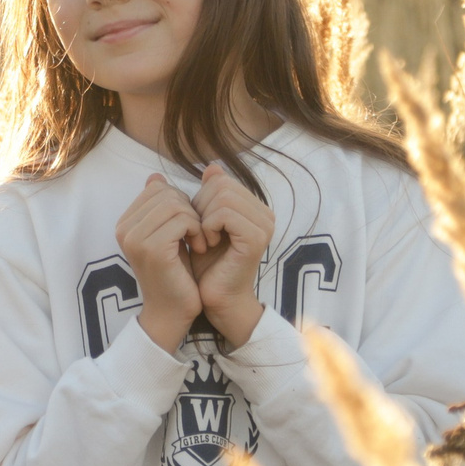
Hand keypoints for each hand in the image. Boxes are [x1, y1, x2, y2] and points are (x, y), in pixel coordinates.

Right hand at [116, 174, 205, 351]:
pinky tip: (198, 247)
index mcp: (124, 223)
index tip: (188, 226)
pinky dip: (197, 230)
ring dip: (195, 220)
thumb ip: (161, 207)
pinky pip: (182, 219)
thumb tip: (155, 177)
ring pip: (175, 204)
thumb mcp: (167, 233)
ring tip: (199, 241)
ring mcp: (135, 239)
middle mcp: (123, 229)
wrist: (172, 312)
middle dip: (189, 209)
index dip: (179, 202)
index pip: (156, 188)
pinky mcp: (152, 249)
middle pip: (166, 193)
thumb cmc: (174, 273)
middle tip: (197, 234)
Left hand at [191, 162, 274, 348]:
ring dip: (203, 218)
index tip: (199, 225)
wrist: (216, 299)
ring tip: (205, 239)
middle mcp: (265, 213)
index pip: (220, 180)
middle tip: (200, 233)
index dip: (200, 199)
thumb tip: (211, 166)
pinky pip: (224, 213)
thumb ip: (207, 196)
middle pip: (221, 184)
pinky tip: (208, 243)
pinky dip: (208, 226)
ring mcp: (264, 225)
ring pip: (222, 196)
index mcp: (254, 207)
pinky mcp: (257, 238)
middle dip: (200, 206)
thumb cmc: (208, 265)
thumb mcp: (204, 223)